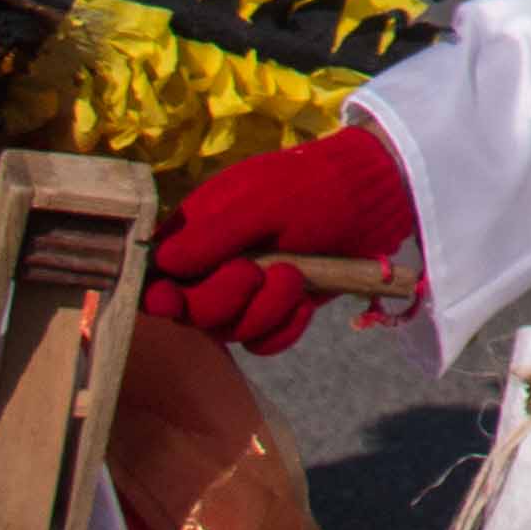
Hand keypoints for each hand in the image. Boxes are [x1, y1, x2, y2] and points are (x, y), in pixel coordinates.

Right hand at [149, 122, 416, 353]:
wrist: (373, 200)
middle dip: (223, 300)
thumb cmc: (311, 188)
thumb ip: (209, 236)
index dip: (158, 295)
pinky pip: (265, 341)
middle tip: (255, 273)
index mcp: (196, 232)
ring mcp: (247, 291)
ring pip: (230, 330)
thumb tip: (158, 266)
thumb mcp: (259, 202)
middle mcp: (214, 265)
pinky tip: (305, 304)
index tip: (170, 300)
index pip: (157, 277)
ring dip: (264, 310)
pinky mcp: (278, 309)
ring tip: (295, 277)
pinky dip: (285, 327)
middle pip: (191, 312)